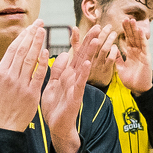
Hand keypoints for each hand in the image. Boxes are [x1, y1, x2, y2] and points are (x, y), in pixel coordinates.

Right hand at [0, 20, 48, 132]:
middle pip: (23, 51)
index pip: (12, 50)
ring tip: (43, 31)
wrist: (5, 125)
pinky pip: (38, 75)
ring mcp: (21, 84)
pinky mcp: (32, 93)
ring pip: (31, 60)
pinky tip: (47, 51)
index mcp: (1, 73)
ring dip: (38, 44)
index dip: (22, 37)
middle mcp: (10, 76)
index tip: (30, 27)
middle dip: (31, 35)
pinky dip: (43, 63)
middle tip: (40, 24)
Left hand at [42, 23, 115, 152]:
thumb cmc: (55, 106)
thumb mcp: (52, 84)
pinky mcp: (75, 97)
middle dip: (90, 42)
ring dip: (90, 54)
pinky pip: (80, 83)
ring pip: (83, 67)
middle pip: (83, 56)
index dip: (79, 41)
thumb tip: (62, 54)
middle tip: (99, 26)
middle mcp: (73, 78)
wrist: (56, 127)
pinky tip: (87, 64)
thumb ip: (57, 70)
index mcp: (67, 74)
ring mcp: (75, 87)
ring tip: (96, 40)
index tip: (83, 26)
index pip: (75, 54)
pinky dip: (83, 74)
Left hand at [114, 18, 152, 92]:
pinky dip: (142, 38)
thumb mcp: (120, 68)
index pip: (127, 39)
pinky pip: (144, 46)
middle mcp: (137, 52)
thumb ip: (117, 58)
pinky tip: (140, 30)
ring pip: (138, 39)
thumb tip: (112, 49)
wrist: (138, 89)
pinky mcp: (147, 57)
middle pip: (133, 37)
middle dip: (129, 28)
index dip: (124, 31)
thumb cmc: (130, 80)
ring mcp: (142, 54)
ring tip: (132, 20)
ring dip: (135, 30)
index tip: (121, 22)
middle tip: (126, 18)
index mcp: (131, 53)